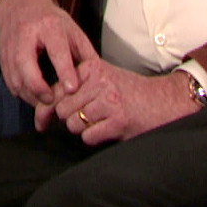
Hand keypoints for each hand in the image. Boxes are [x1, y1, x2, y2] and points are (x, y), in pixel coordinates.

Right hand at [0, 0, 96, 113]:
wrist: (19, 7)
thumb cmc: (51, 21)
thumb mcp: (72, 30)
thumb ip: (85, 53)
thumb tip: (97, 78)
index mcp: (49, 26)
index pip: (56, 50)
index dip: (64, 71)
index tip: (71, 89)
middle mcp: (26, 35)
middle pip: (26, 65)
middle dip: (39, 88)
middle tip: (53, 101)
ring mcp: (10, 46)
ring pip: (15, 77)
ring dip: (30, 96)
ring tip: (45, 103)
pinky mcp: (2, 57)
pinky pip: (9, 82)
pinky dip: (22, 94)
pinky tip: (34, 97)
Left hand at [48, 58, 198, 144]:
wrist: (164, 101)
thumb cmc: (128, 92)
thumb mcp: (102, 78)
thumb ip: (75, 87)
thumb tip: (43, 109)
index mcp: (91, 68)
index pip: (56, 90)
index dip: (44, 110)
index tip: (41, 123)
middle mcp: (99, 82)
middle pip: (62, 110)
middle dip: (70, 119)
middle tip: (88, 118)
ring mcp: (109, 101)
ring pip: (74, 124)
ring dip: (83, 129)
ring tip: (101, 121)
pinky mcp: (118, 121)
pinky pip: (88, 136)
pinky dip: (94, 138)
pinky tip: (108, 129)